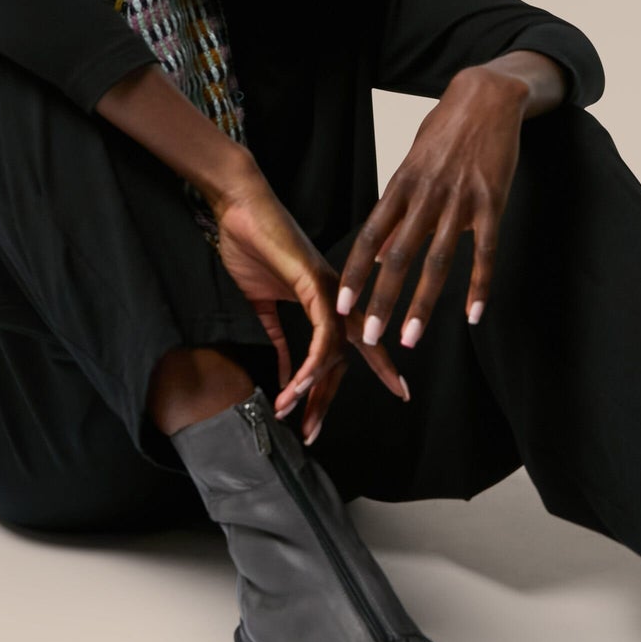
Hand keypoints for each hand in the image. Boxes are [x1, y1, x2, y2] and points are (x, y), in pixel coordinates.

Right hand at [209, 166, 407, 442]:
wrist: (241, 207)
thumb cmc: (251, 246)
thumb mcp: (262, 303)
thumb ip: (278, 337)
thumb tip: (286, 371)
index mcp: (330, 300)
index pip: (358, 341)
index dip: (379, 367)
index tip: (399, 392)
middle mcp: (339, 297)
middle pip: (350, 356)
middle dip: (331, 398)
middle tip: (314, 434)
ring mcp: (331, 290)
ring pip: (337, 350)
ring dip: (313, 388)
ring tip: (293, 414)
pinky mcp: (316, 283)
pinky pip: (322, 332)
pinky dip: (311, 362)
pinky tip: (298, 384)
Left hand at [335, 66, 528, 351]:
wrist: (487, 96)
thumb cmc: (445, 133)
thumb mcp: (412, 165)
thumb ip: (396, 211)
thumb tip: (378, 255)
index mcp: (401, 185)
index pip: (370, 236)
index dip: (355, 273)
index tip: (341, 305)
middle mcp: (426, 195)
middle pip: (401, 255)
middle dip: (383, 300)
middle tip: (370, 336)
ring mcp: (460, 199)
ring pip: (439, 260)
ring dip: (424, 302)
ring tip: (412, 336)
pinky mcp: (492, 202)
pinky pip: (485, 251)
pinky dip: (479, 285)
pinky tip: (474, 315)